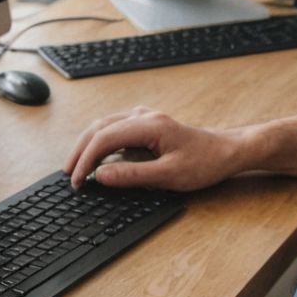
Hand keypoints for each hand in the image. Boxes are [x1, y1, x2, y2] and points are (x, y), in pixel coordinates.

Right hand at [64, 106, 246, 191]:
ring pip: (103, 125)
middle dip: (80, 151)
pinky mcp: (146, 124)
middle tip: (69, 174)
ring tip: (76, 166)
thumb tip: (101, 175)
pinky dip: (99, 141)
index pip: (104, 139)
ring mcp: (144, 117)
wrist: (227, 151)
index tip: (78, 181)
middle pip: (98, 128)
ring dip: (87, 144)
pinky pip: (113, 127)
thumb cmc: (204, 163)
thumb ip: (133, 175)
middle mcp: (143, 115)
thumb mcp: (170, 176)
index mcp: (148, 125)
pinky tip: (95, 156)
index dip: (86, 160)